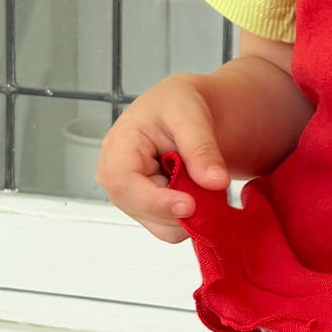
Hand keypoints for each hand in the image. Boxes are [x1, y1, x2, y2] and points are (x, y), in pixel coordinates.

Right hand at [97, 75, 230, 243]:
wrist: (183, 111)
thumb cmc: (178, 104)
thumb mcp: (192, 115)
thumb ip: (202, 149)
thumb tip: (215, 181)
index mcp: (119, 146)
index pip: (126, 184)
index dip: (157, 201)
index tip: (190, 205)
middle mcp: (116, 176)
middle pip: (142, 211)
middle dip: (179, 207)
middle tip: (208, 185)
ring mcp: (129, 195)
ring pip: (159, 225)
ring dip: (187, 213)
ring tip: (198, 179)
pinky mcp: (145, 207)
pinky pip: (169, 226)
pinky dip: (189, 217)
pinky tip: (194, 190)